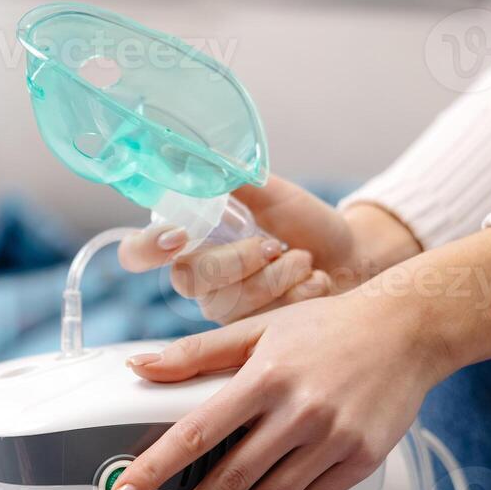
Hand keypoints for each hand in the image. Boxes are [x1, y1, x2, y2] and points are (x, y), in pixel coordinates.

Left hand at [107, 228, 490, 489]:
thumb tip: (142, 364)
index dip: (155, 468)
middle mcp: (299, 411)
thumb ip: (197, 352)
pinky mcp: (359, 460)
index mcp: (265, 376)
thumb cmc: (329, 326)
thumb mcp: (258, 328)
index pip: (196, 431)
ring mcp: (332, 439)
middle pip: (230, 479)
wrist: (408, 330)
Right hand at [117, 176, 421, 323]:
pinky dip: (297, 296)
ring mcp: (221, 308)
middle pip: (189, 279)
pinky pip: (260, 322)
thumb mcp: (271, 192)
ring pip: (228, 303)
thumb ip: (232, 178)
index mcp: (191, 239)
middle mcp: (197, 277)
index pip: (139, 252)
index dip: (146, 247)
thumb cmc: (306, 222)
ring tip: (305, 260)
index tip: (178, 235)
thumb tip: (195, 155)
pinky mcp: (250, 334)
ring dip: (278, 277)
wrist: (352, 257)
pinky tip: (314, 283)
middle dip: (238, 261)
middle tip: (276, 245)